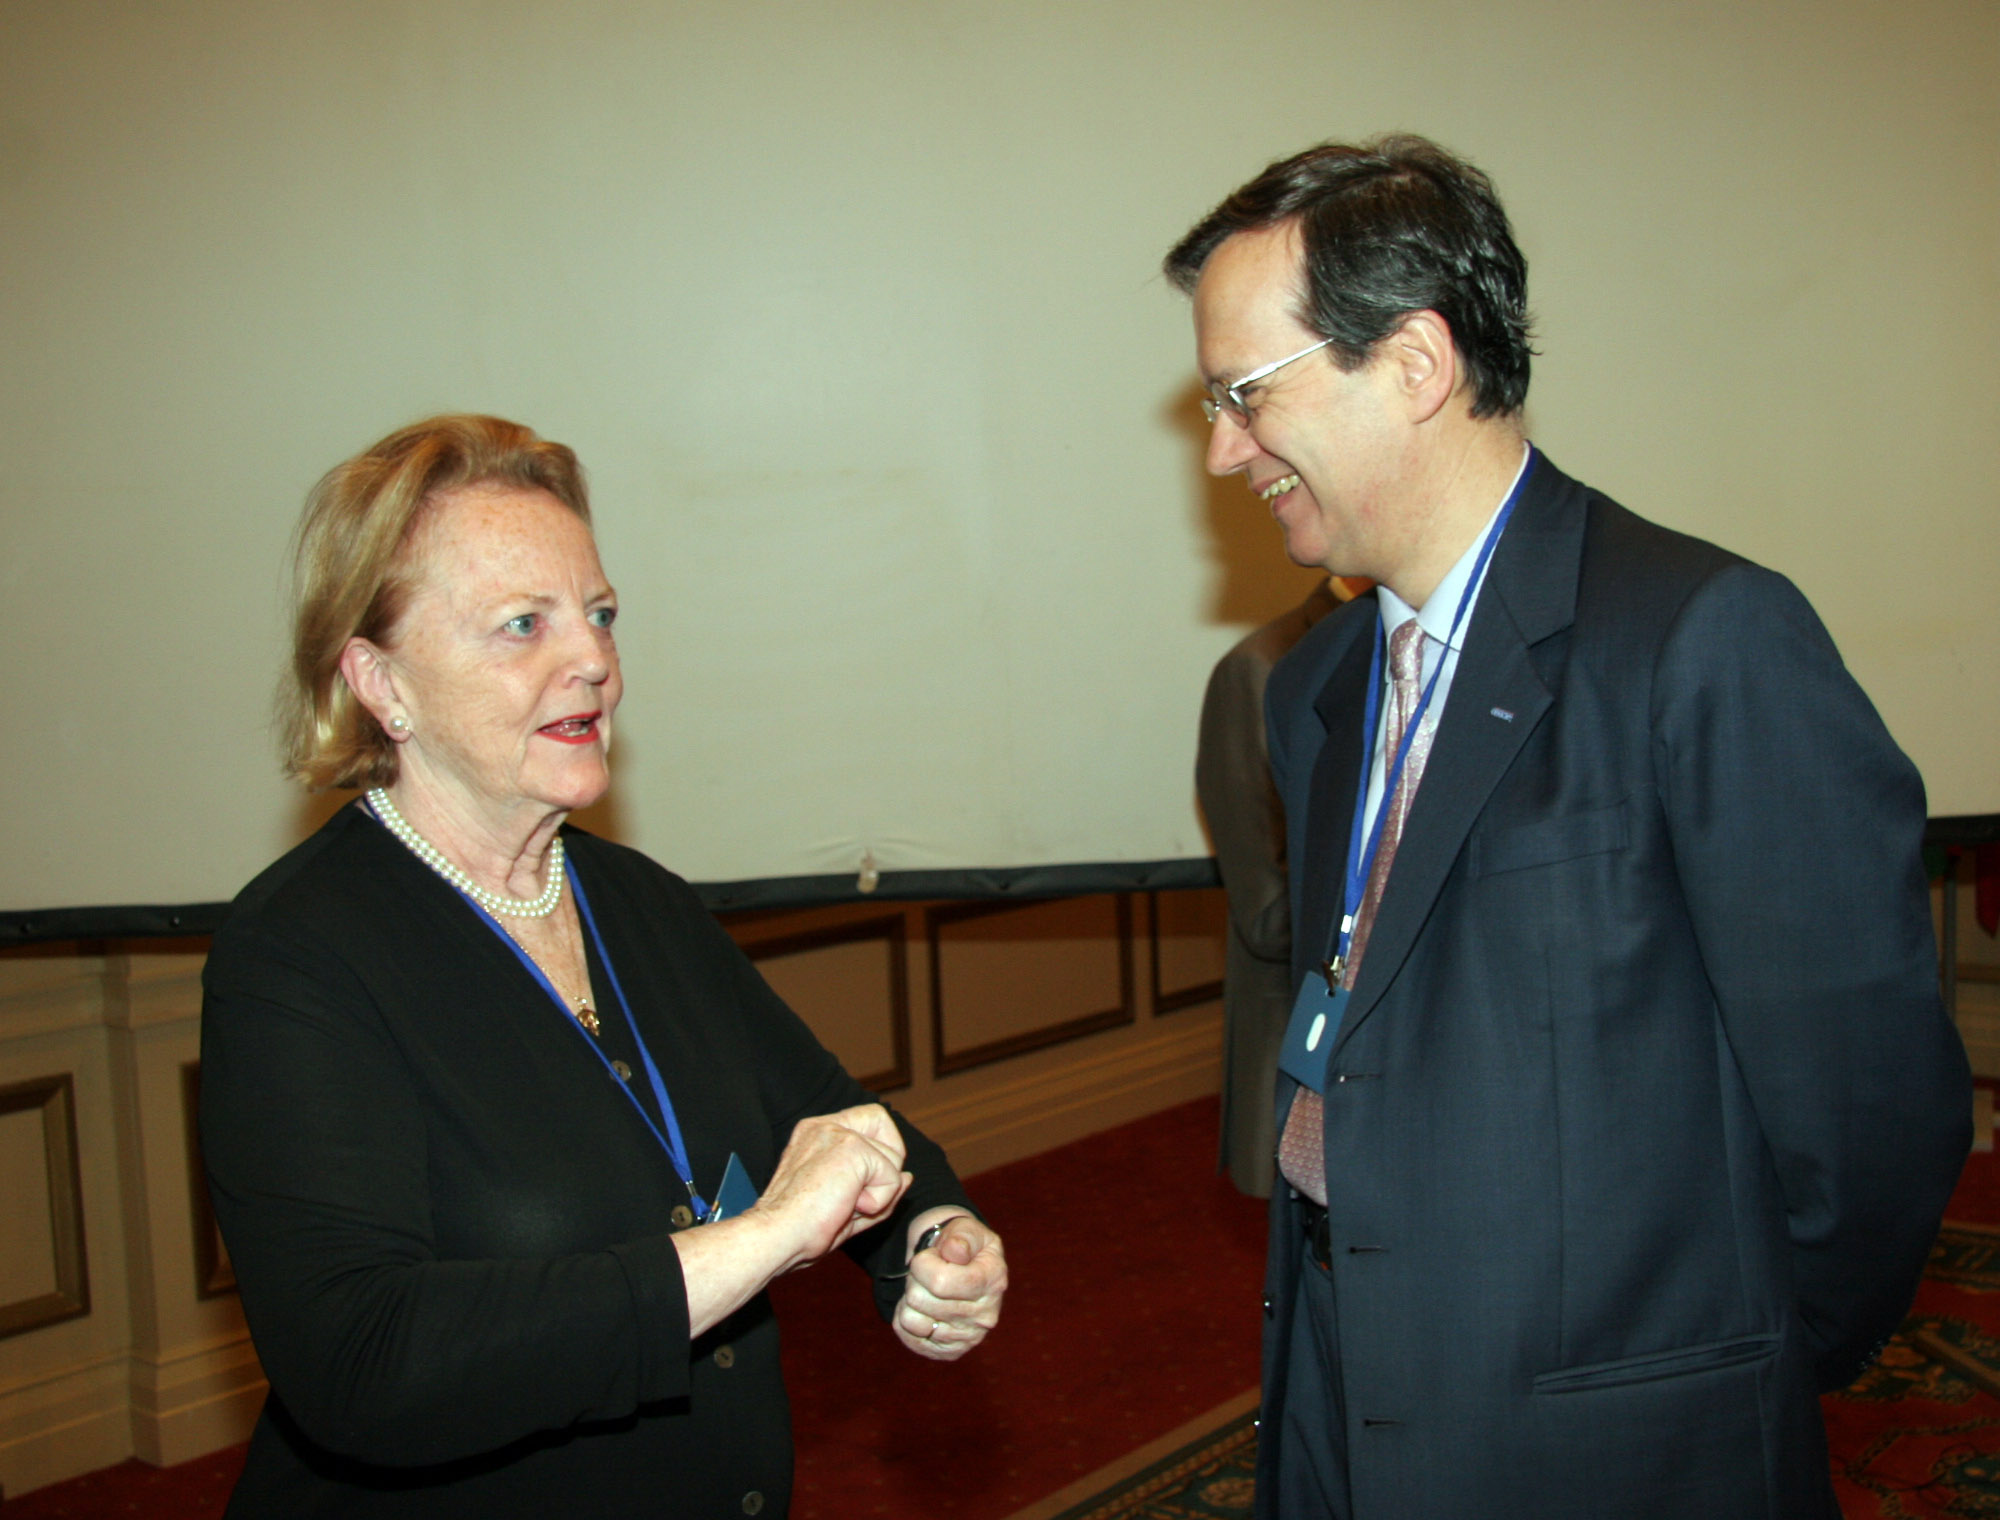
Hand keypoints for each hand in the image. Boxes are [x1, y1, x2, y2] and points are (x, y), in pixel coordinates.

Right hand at [756, 1105, 911, 1272]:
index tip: (867, 1181)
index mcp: (817, 1133)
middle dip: (885, 1170)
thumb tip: (907, 1177)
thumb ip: (875, 1187)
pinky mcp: (852, 1148)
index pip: (870, 1119)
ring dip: (878, 1193)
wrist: (776, 1236)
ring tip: (844, 1205)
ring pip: (893, 1158)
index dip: (881, 1149)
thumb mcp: (843, 1206)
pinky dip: (878, 1202)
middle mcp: (826, 1126)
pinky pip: (891, 1178)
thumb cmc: (799, 1230)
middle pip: (886, 1127)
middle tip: (857, 1198)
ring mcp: (838, 1133)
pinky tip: (846, 1207)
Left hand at [892, 1210, 1007, 1360]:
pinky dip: (905, 1319)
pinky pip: (909, 1338)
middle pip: (921, 1300)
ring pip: (911, 1321)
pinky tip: (921, 1308)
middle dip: (914, 1279)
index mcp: (993, 1280)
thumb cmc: (960, 1244)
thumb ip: (961, 1237)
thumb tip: (954, 1252)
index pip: (941, 1281)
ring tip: (923, 1289)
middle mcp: (986, 1315)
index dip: (923, 1264)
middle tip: (925, 1272)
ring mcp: (969, 1337)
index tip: (929, 1255)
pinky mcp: (951, 1352)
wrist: (961, 1267)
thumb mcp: (965, 1229)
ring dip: (908, 1300)